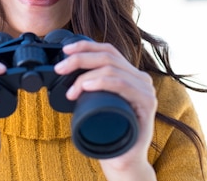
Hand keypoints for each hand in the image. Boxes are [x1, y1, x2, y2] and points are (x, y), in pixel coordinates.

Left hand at [54, 41, 157, 180]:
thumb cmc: (109, 132)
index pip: (108, 50)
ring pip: (111, 69)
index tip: (66, 50)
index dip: (86, 46)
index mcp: (130, 74)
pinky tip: (86, 86)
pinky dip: (101, 82)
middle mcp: (140, 78)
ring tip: (71, 91)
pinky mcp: (147, 103)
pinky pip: (122, 85)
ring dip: (85, 76)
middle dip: (79, 59)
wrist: (123, 159)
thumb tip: (64, 71)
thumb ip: (89, 85)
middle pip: (107, 56)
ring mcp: (145, 90)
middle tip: (59, 69)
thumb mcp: (96, 101)